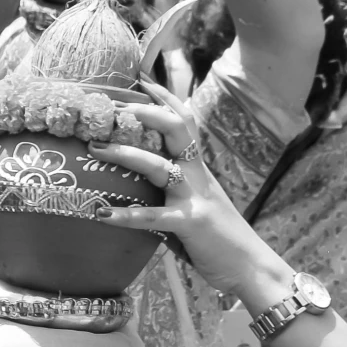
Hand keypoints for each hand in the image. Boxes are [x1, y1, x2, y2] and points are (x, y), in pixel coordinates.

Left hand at [91, 84, 278, 300]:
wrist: (251, 266)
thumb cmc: (219, 239)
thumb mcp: (195, 205)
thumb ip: (173, 192)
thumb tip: (142, 188)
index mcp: (198, 169)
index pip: (184, 122)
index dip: (166, 99)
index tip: (142, 80)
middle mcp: (197, 176)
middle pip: (176, 129)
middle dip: (146, 113)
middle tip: (112, 107)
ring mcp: (194, 198)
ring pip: (159, 166)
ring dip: (126, 154)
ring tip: (96, 148)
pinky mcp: (190, 224)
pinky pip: (153, 217)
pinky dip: (127, 215)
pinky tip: (102, 213)